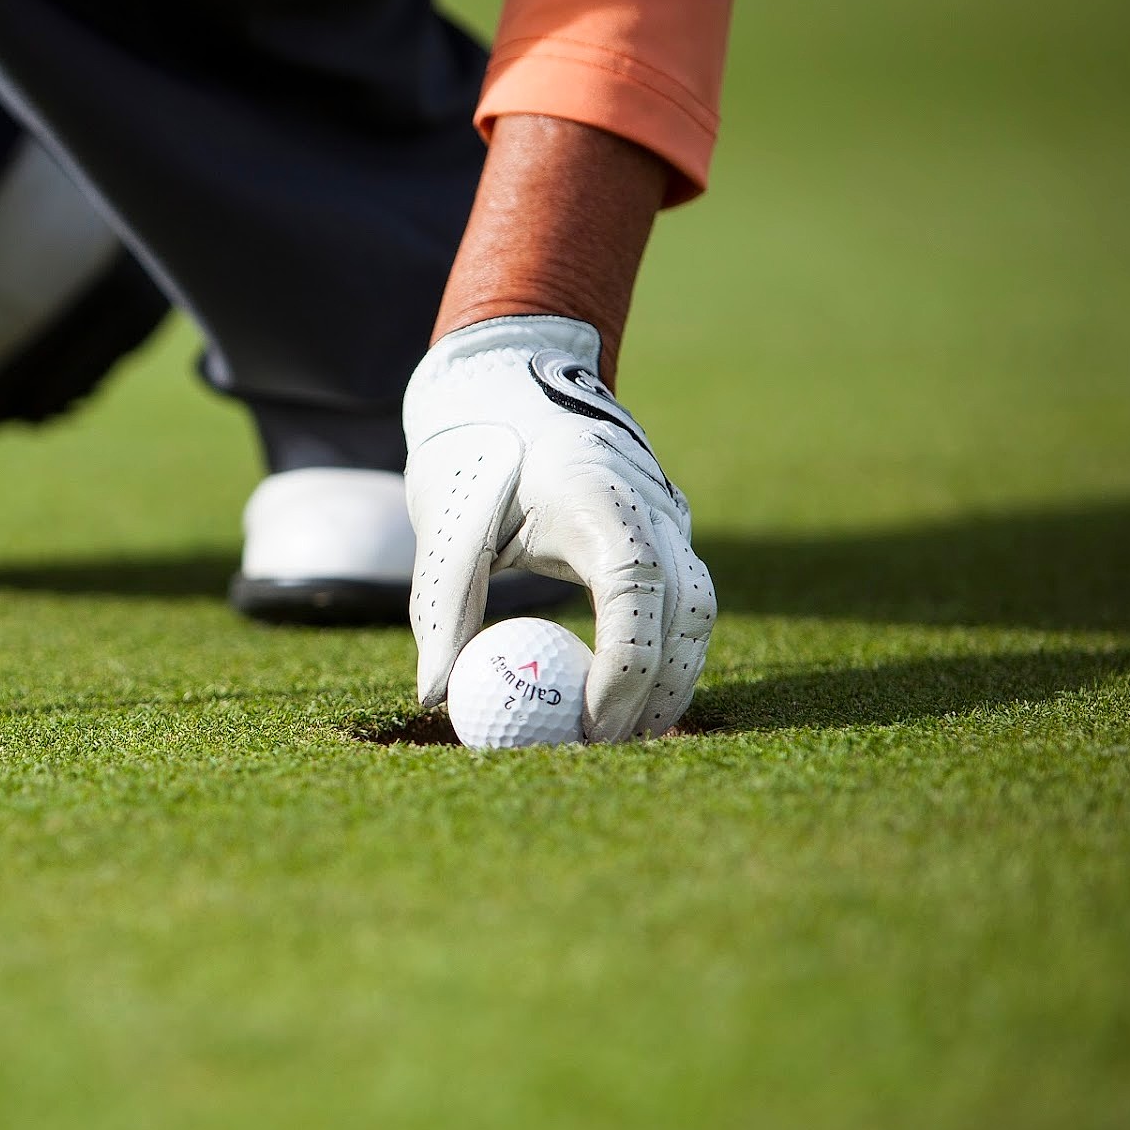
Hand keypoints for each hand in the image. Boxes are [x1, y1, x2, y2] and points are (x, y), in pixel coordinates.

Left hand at [405, 316, 713, 740]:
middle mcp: (650, 502)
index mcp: (597, 494)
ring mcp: (667, 513)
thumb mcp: (443, 524)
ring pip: (695, 607)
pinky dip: (663, 649)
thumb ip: (441, 609)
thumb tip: (434, 696)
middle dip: (657, 688)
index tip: (589, 725)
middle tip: (607, 751)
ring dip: (669, 676)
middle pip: (684, 609)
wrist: (510, 378)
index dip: (625, 666)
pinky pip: (680, 598)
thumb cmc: (473, 449)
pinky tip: (627, 697)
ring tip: (623, 738)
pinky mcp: (664, 528)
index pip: (637, 589)